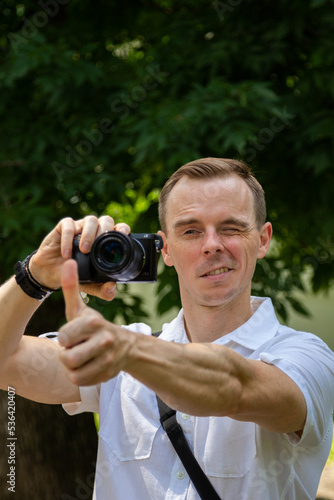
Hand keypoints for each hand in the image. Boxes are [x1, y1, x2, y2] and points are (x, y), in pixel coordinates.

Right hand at [29, 215, 129, 299]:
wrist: (50, 273)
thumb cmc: (74, 274)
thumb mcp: (90, 285)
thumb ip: (102, 289)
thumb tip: (112, 288)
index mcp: (105, 241)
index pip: (118, 228)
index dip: (123, 229)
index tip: (123, 235)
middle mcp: (95, 231)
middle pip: (106, 220)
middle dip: (105, 230)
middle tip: (99, 246)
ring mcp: (80, 227)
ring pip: (90, 220)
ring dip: (89, 234)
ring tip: (84, 250)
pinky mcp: (63, 227)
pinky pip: (68, 226)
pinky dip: (68, 239)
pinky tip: (67, 254)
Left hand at [58, 259, 135, 385]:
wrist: (124, 346)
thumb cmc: (94, 326)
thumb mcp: (81, 309)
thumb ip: (71, 287)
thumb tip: (68, 263)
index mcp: (94, 322)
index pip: (63, 338)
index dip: (64, 338)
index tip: (72, 335)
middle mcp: (104, 340)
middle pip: (68, 358)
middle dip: (67, 355)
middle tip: (75, 348)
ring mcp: (108, 359)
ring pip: (73, 373)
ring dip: (72, 367)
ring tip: (80, 357)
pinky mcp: (107, 375)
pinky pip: (80, 382)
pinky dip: (79, 376)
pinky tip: (85, 366)